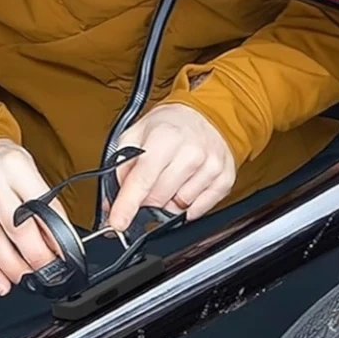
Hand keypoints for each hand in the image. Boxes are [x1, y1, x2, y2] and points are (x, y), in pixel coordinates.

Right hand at [0, 138, 68, 294]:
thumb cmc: (0, 161)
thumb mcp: (27, 169)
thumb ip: (41, 201)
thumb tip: (57, 239)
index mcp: (15, 165)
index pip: (41, 205)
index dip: (55, 235)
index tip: (65, 254)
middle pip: (15, 227)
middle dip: (34, 256)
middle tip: (46, 270)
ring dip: (10, 267)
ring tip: (24, 279)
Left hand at [107, 104, 235, 232]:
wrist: (207, 115)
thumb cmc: (171, 124)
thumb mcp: (137, 133)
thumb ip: (122, 164)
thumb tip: (114, 198)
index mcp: (166, 138)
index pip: (142, 180)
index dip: (127, 205)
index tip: (118, 222)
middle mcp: (191, 153)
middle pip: (158, 198)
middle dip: (146, 199)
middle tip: (149, 182)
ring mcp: (211, 167)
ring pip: (178, 206)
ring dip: (168, 200)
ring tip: (171, 177)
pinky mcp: (224, 180)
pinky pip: (198, 210)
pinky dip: (187, 205)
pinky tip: (185, 185)